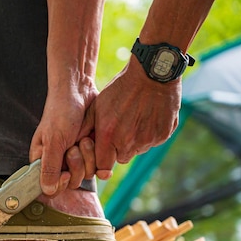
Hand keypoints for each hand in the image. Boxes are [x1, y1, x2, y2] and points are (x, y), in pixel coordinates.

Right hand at [29, 86, 98, 195]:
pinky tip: (93, 141)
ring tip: (84, 138)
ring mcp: (76, 158)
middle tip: (73, 146)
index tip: (65, 173)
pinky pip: (98, 166)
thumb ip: (49, 168)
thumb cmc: (60, 114)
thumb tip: (46, 191)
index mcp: (43, 162)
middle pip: (71, 182)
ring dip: (88, 156)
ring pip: (86, 174)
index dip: (59, 184)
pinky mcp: (90, 153)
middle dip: (76, 165)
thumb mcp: (53, 141)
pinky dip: (99, 155)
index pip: (50, 187)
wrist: (79, 93)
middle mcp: (59, 162)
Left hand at [80, 58, 181, 172]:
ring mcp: (148, 140)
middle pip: (121, 159)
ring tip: (134, 118)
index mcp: (109, 137)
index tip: (104, 151)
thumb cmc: (120, 88)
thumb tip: (76, 145)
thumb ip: (86, 128)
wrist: (151, 73)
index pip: (103, 167)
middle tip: (120, 128)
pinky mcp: (164, 135)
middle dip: (118, 149)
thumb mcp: (97, 105)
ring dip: (135, 141)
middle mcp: (129, 143)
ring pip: (138, 150)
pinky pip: (153, 142)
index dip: (102, 160)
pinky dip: (150, 133)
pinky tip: (147, 116)